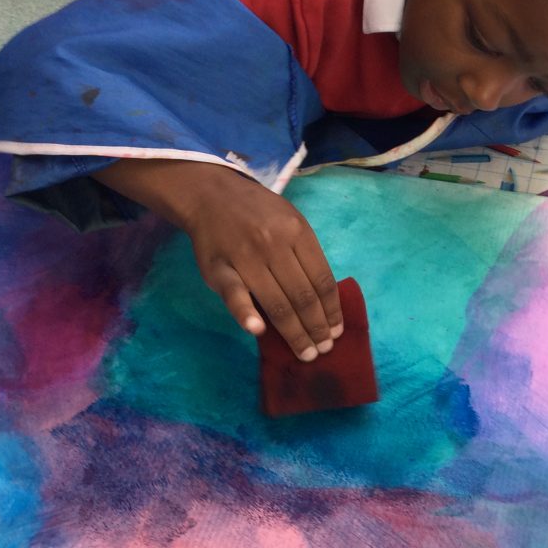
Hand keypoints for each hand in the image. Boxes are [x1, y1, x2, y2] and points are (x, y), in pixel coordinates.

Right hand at [93, 160, 342, 359]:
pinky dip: (246, 313)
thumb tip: (325, 297)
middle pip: (303, 296)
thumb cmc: (257, 212)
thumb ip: (306, 254)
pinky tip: (258, 331)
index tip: (336, 331)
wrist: (211, 195)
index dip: (332, 310)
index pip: (322, 280)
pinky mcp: (219, 269)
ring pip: (277, 302)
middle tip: (322, 350)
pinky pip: (235, 294)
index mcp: (298, 232)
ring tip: (304, 352)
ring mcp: (246, 257)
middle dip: (316, 328)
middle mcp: (275, 244)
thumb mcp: (290, 221)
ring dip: (293, 332)